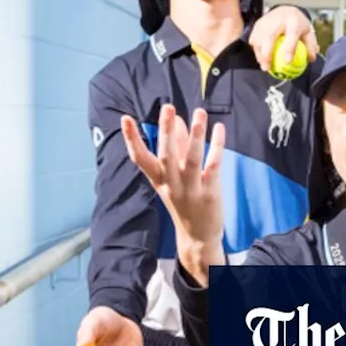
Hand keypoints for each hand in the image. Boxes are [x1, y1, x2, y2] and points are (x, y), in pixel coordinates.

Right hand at [122, 105, 226, 281]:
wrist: (197, 238)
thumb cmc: (183, 201)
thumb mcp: (173, 177)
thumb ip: (176, 147)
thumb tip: (178, 120)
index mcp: (158, 180)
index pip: (140, 159)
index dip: (131, 139)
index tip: (125, 118)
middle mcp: (171, 184)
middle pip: (165, 156)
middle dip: (166, 131)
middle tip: (168, 107)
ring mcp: (190, 190)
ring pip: (191, 159)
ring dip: (195, 135)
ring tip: (199, 112)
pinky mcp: (209, 193)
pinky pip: (212, 166)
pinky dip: (217, 147)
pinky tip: (219, 128)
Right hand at [249, 6, 319, 72]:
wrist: (285, 10)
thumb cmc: (297, 25)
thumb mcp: (308, 33)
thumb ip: (310, 46)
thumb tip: (311, 59)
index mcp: (293, 21)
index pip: (291, 35)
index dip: (289, 48)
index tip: (287, 61)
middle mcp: (278, 20)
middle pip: (269, 37)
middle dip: (266, 54)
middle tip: (267, 68)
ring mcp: (266, 21)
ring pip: (258, 39)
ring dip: (259, 54)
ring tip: (264, 66)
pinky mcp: (258, 24)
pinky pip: (253, 39)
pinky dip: (256, 50)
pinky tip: (261, 58)